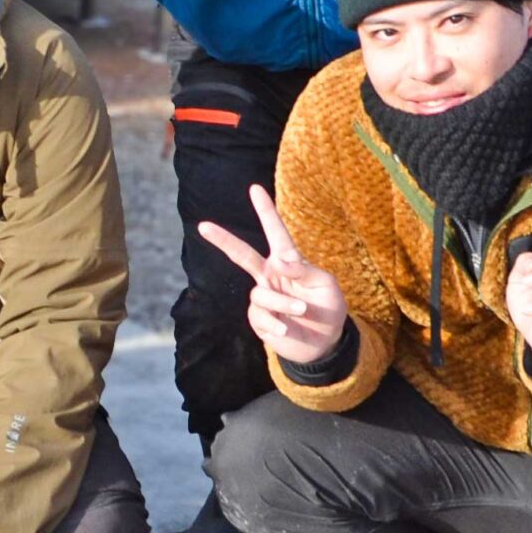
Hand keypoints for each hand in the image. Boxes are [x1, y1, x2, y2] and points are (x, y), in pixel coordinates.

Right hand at [198, 184, 350, 364]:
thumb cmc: (328, 308)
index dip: (265, 211)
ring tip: (301, 310)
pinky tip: (287, 329)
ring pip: (260, 294)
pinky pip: (260, 317)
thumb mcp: (325, 285)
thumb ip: (303, 269)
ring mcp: (263, 298)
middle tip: (203, 226)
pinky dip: (277, 323)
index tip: (255, 189)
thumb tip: (277, 259)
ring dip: (283, 303)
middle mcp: (271, 277)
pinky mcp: (259, 319)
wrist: (325, 344)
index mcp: (288, 262)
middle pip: (242, 255)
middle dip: (223, 240)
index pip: (275, 233)